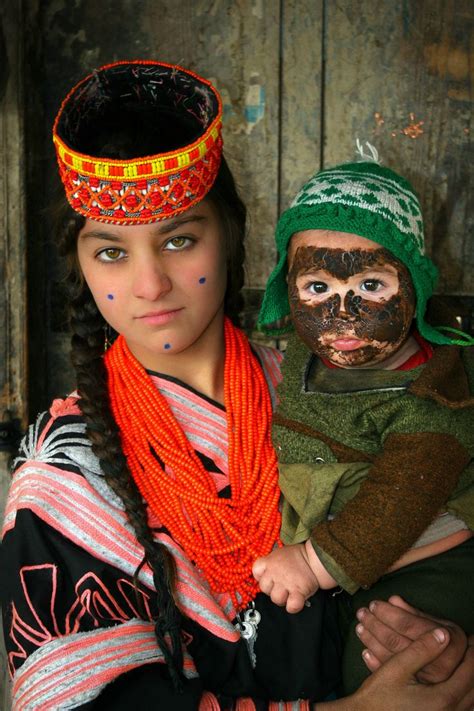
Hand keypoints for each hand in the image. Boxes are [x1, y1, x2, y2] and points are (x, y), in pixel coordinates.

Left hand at [252, 544, 318, 612]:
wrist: (316, 557)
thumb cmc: (298, 556)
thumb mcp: (280, 554)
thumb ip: (271, 563)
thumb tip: (266, 574)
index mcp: (270, 561)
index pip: (256, 572)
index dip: (262, 577)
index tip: (269, 578)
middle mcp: (275, 572)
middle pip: (264, 588)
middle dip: (271, 590)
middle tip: (281, 586)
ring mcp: (286, 582)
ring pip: (276, 598)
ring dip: (282, 599)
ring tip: (289, 593)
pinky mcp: (298, 591)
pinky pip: (291, 605)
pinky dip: (293, 607)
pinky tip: (295, 601)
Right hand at [349, 628, 473, 710]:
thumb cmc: (377, 696)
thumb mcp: (396, 668)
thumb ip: (421, 650)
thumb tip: (444, 634)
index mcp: (442, 698)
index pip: (469, 671)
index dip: (473, 652)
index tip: (473, 637)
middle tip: (473, 646)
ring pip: (470, 700)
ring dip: (470, 679)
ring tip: (467, 662)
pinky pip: (462, 709)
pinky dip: (464, 694)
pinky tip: (458, 686)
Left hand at [356, 595, 467, 682]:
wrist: (458, 670)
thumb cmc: (445, 640)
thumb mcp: (437, 623)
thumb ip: (414, 613)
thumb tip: (393, 599)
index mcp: (444, 641)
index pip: (407, 625)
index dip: (388, 613)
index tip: (373, 604)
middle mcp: (436, 663)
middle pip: (396, 641)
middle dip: (374, 625)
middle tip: (361, 613)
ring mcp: (424, 679)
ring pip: (389, 657)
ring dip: (371, 640)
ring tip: (359, 627)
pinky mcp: (414, 689)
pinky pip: (390, 675)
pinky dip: (374, 662)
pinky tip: (365, 651)